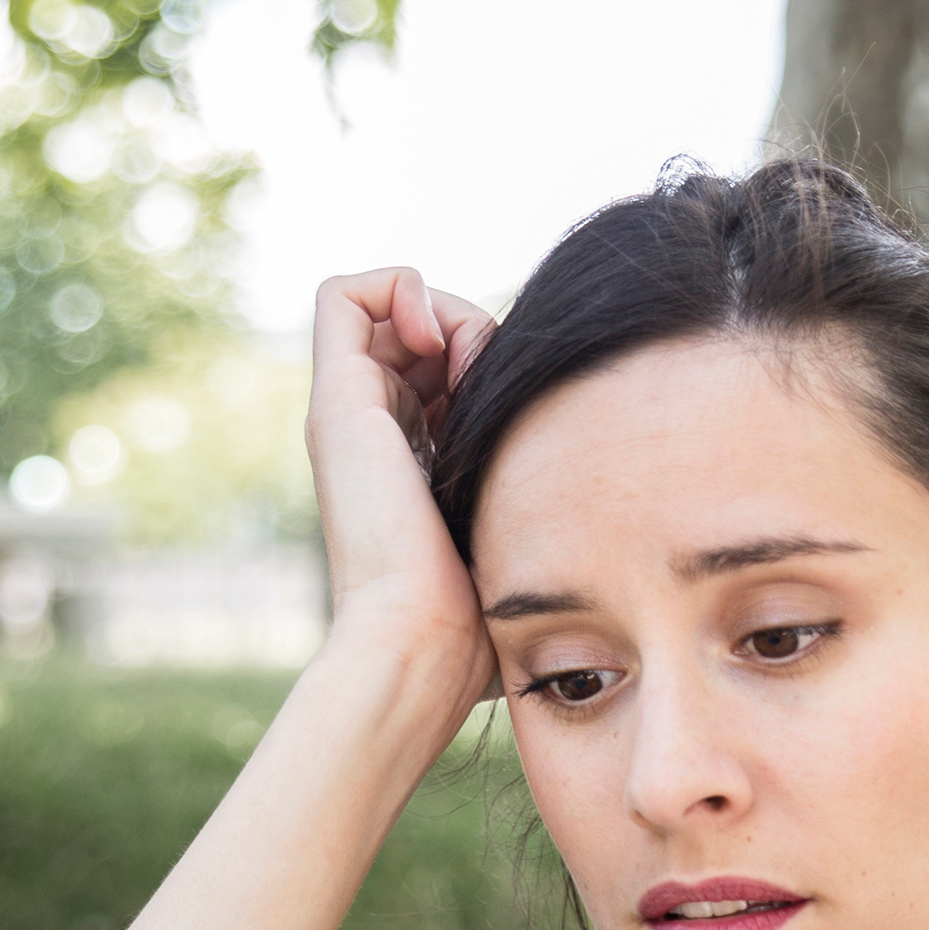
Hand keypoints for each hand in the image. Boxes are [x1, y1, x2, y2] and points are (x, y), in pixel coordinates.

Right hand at [307, 265, 496, 718]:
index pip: (443, 370)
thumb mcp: (515, 529)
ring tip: (468, 362)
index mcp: (410, 459)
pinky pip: (342, 293)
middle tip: (491, 380)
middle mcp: (371, 429)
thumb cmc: (478, 614)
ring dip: (442, 309)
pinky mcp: (334, 399)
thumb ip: (531, 493)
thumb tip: (594, 466)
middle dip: (468, 331)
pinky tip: (439, 340)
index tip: (513, 404)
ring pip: (387, 306)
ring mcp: (348, 412)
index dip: (484, 360)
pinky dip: (398, 289)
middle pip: (417, 330)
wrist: (422, 640)